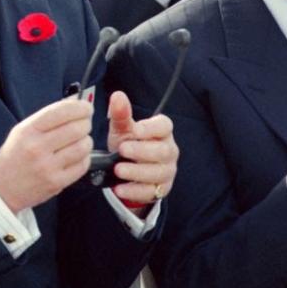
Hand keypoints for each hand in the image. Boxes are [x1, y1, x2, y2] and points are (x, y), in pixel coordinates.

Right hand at [0, 97, 93, 212]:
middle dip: (86, 123)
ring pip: (82, 147)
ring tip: (80, 140)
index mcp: (27, 131)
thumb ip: (46, 118)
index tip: (86, 108)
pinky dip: (84, 158)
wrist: (2, 188)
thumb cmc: (14, 156)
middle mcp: (37, 148)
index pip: (59, 112)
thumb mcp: (22, 131)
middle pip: (75, 129)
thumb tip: (73, 104)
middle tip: (85, 124)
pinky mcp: (56, 182)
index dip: (78, 107)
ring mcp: (47, 167)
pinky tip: (77, 156)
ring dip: (86, 141)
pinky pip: (82, 165)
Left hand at [106, 91, 178, 208]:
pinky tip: (120, 188)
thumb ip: (121, 114)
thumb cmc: (127, 143)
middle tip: (122, 149)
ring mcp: (167, 171)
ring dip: (137, 172)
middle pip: (163, 151)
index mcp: (161, 132)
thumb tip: (117, 96)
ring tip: (118, 169)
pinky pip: (151, 192)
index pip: (164, 126)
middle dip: (142, 151)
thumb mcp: (121, 129)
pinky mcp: (161, 189)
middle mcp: (168, 151)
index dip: (151, 128)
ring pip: (158, 173)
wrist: (125, 170)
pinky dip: (134, 190)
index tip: (134, 130)